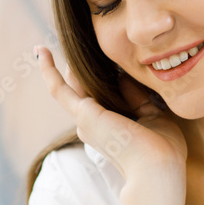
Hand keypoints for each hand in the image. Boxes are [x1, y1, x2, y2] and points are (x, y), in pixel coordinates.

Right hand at [34, 46, 187, 179]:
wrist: (157, 167)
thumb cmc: (163, 149)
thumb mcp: (154, 115)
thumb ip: (137, 97)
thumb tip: (123, 76)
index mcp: (111, 129)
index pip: (105, 96)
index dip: (108, 77)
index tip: (113, 59)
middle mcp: (93, 126)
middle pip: (87, 88)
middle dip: (86, 67)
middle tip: (84, 41)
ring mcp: (86, 120)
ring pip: (74, 84)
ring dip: (71, 62)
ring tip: (66, 37)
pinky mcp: (82, 113)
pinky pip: (59, 88)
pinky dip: (49, 70)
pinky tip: (40, 51)